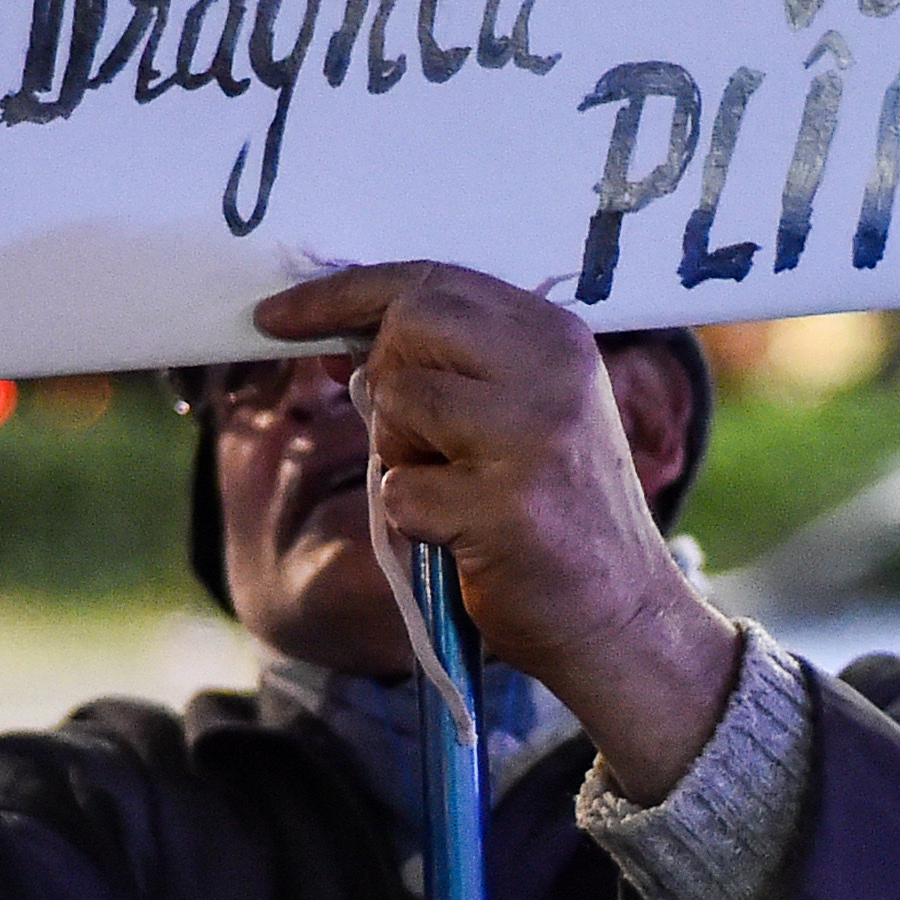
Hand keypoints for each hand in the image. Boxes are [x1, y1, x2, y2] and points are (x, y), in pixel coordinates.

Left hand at [252, 266, 740, 797]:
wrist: (624, 618)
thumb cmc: (557, 517)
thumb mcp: (528, 414)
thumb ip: (457, 365)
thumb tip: (345, 332)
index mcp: (556, 337)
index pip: (432, 281)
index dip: (343, 293)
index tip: (276, 314)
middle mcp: (553, 372)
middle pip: (409, 324)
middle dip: (382, 378)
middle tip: (412, 438)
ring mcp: (534, 436)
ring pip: (397, 404)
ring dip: (401, 457)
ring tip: (458, 493)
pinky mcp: (508, 507)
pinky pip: (401, 491)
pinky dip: (413, 522)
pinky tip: (465, 538)